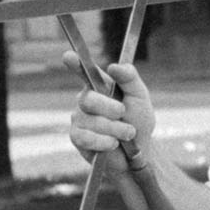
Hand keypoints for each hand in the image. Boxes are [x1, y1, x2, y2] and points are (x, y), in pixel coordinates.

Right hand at [63, 53, 155, 173]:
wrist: (138, 153)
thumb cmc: (138, 121)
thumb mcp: (140, 98)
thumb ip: (130, 79)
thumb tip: (114, 66)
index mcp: (100, 85)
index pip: (84, 71)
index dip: (74, 63)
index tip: (68, 56)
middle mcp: (86, 99)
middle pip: (88, 99)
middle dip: (111, 109)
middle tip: (124, 115)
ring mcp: (79, 118)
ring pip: (91, 121)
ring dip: (114, 129)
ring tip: (126, 135)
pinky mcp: (76, 137)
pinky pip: (85, 137)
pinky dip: (103, 142)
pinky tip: (113, 144)